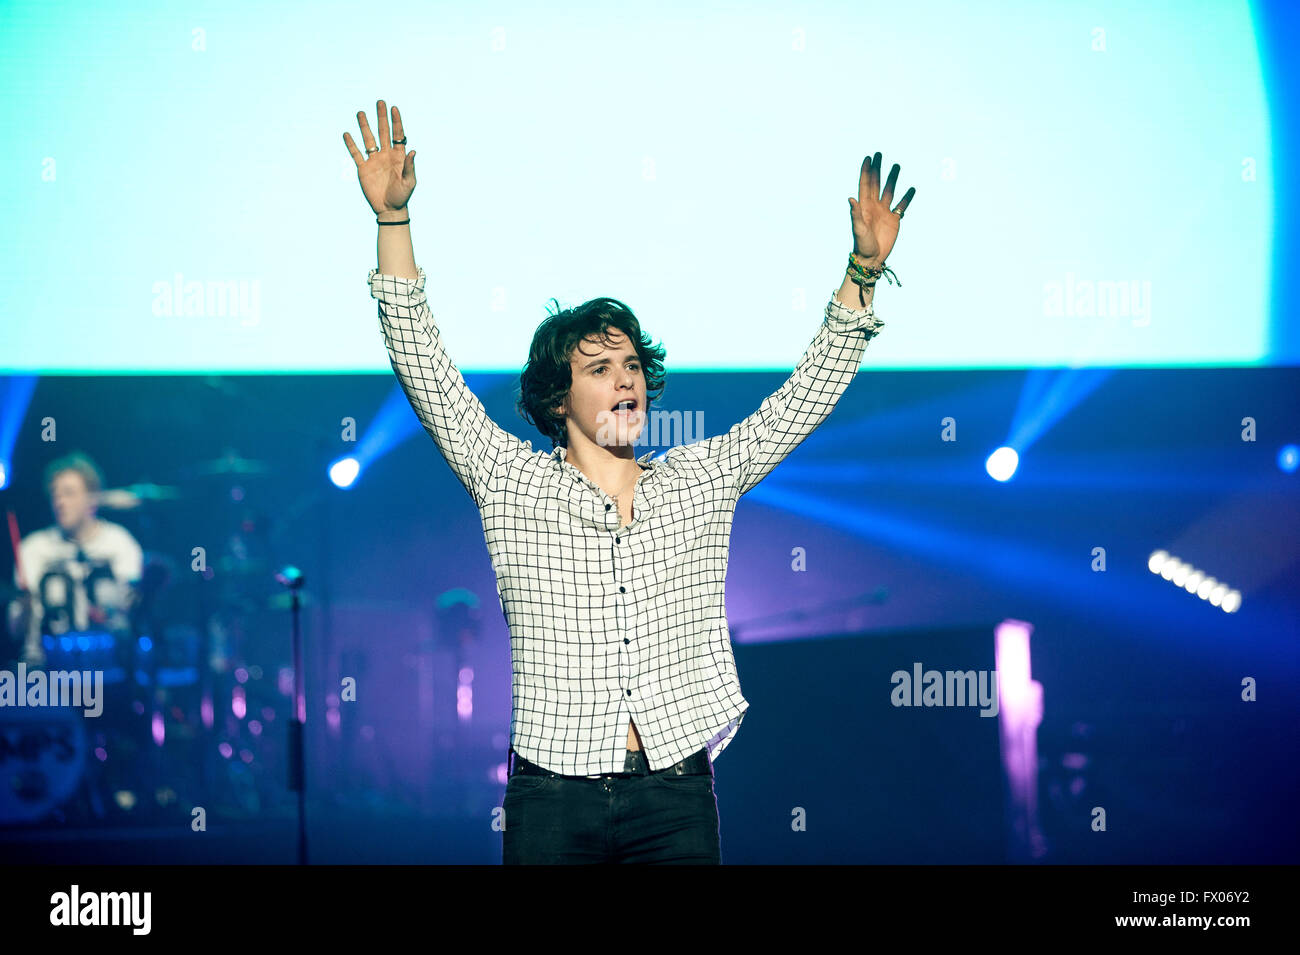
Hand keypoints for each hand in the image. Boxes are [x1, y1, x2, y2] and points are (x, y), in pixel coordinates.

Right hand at [344, 99, 415, 214]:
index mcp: (398, 156)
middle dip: (381, 117)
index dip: (396, 121)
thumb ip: (409, 166)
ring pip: (368, 139)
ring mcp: (374, 160)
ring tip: (361, 113)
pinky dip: (351, 144)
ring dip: (364, 126)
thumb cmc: (402, 196)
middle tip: (380, 102)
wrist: (389, 209)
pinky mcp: (363, 168)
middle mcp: (386, 155)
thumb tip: (413, 151)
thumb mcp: (409, 182)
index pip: (397, 135)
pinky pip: (356, 154)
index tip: (394, 108)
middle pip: (383, 132)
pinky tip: (347, 134)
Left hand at [847, 152, 914, 266]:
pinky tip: (911, 189)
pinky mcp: (894, 220)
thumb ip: (855, 214)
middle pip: (876, 183)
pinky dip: (907, 197)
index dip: (866, 171)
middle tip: (880, 154)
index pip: (865, 184)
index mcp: (864, 206)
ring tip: (896, 166)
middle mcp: (874, 206)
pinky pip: (901, 205)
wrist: (872, 259)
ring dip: (892, 178)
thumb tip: (850, 199)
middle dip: (878, 169)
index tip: (869, 158)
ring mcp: (884, 212)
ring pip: (889, 190)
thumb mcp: (858, 229)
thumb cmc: (862, 245)